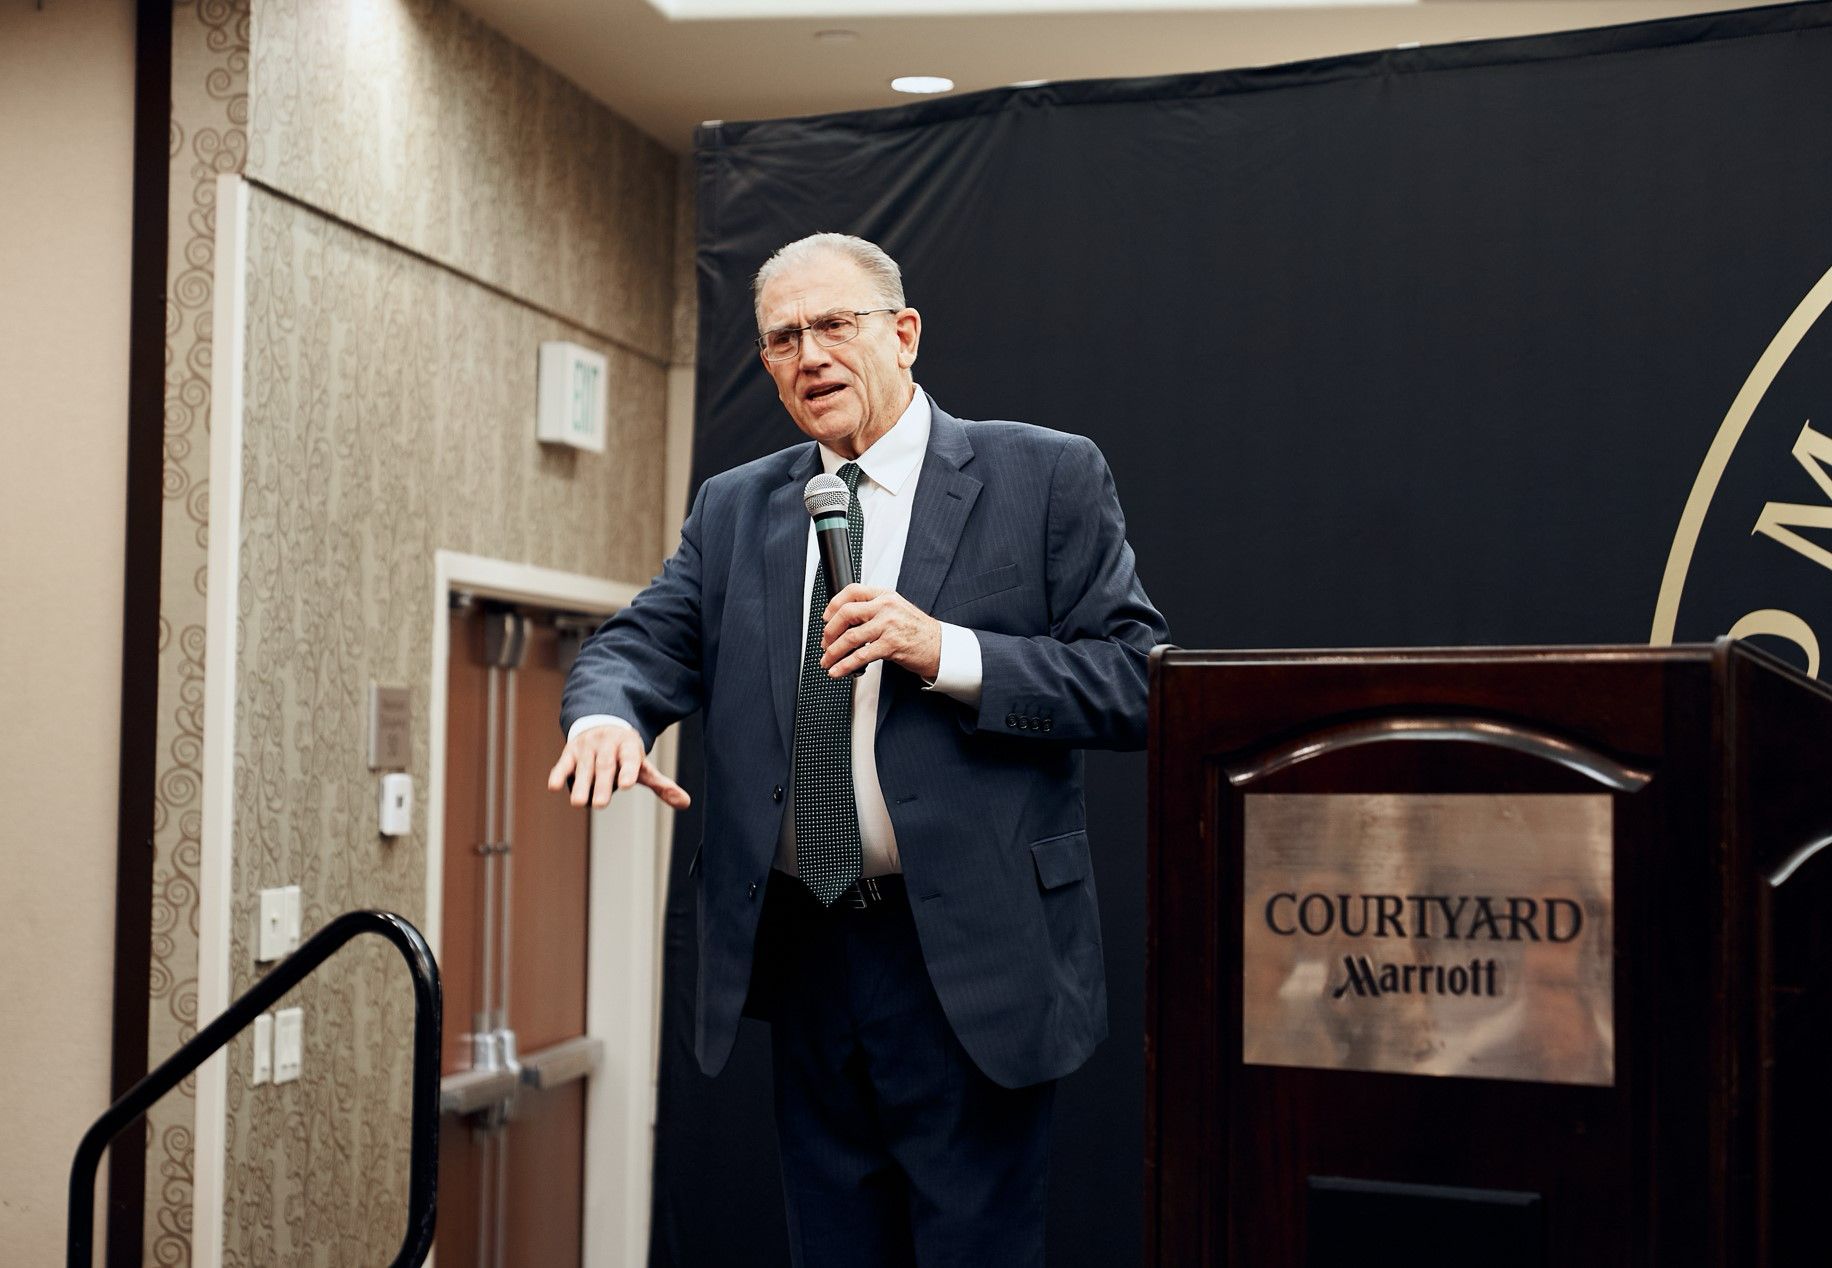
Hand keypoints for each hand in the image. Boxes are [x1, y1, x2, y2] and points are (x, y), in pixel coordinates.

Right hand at [547, 722, 690, 810]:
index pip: (629, 759)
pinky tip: (553, 786)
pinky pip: (564, 763)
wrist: (602, 723)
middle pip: (605, 766)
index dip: (628, 770)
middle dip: (602, 784)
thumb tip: (685, 803)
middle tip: (600, 804)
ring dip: (580, 784)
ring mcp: (588, 747)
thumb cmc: (626, 753)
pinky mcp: (570, 751)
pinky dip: (558, 773)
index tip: (627, 784)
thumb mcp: (643, 765)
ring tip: (578, 803)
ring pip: (584, 767)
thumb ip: (661, 785)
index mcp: (628, 746)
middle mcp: (607, 744)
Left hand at [819, 584, 941, 680]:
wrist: (939, 646)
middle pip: (846, 613)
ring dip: (833, 652)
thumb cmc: (916, 630)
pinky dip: (844, 665)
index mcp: (885, 596)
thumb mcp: (896, 610)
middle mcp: (886, 607)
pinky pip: (860, 656)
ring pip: (850, 637)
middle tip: (825, 643)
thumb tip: (844, 621)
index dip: (833, 604)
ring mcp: (888, 626)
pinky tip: (837, 670)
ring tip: (827, 661)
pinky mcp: (890, 645)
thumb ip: (873, 610)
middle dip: (829, 631)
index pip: (852, 591)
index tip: (826, 618)